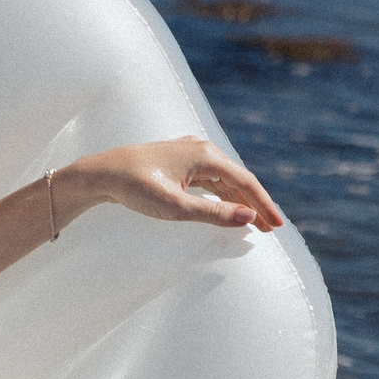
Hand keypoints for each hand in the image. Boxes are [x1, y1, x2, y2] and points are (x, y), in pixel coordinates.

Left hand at [64, 136, 284, 234]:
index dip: (263, 205)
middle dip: (255, 204)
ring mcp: (190, 153)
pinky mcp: (179, 161)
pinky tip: (228, 207)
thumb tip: (248, 218)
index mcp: (205, 155)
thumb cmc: (136, 188)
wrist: (102, 173)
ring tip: (253, 222)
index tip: (276, 226)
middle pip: (237, 179)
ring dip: (239, 200)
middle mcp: (201, 149)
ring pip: (224, 179)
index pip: (245, 182)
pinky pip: (210, 179)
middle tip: (270, 230)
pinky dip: (222, 194)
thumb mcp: (176, 207)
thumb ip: (213, 213)